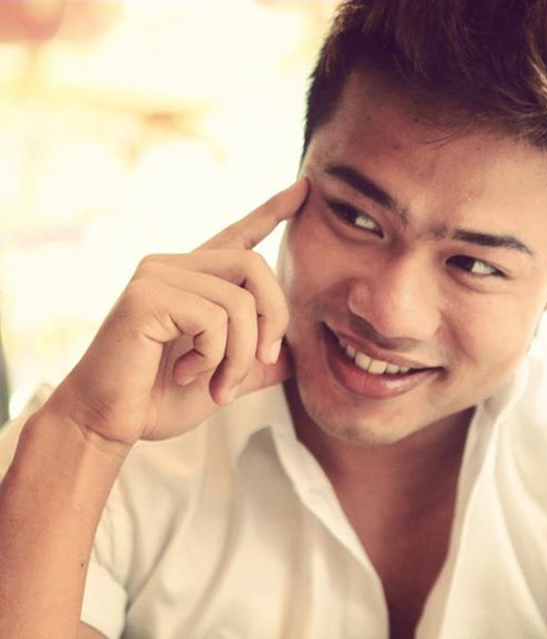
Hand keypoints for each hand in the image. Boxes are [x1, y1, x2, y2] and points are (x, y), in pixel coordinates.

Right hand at [44, 179, 307, 446]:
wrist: (108, 423)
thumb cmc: (160, 398)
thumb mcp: (225, 377)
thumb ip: (255, 363)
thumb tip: (292, 356)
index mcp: (195, 279)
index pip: (240, 235)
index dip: (273, 211)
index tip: (304, 188)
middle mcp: (175, 266)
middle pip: (257, 267)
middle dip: (274, 320)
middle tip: (262, 362)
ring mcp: (157, 275)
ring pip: (240, 302)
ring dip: (240, 356)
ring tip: (219, 386)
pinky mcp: (146, 296)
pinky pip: (214, 319)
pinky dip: (215, 357)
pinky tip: (187, 373)